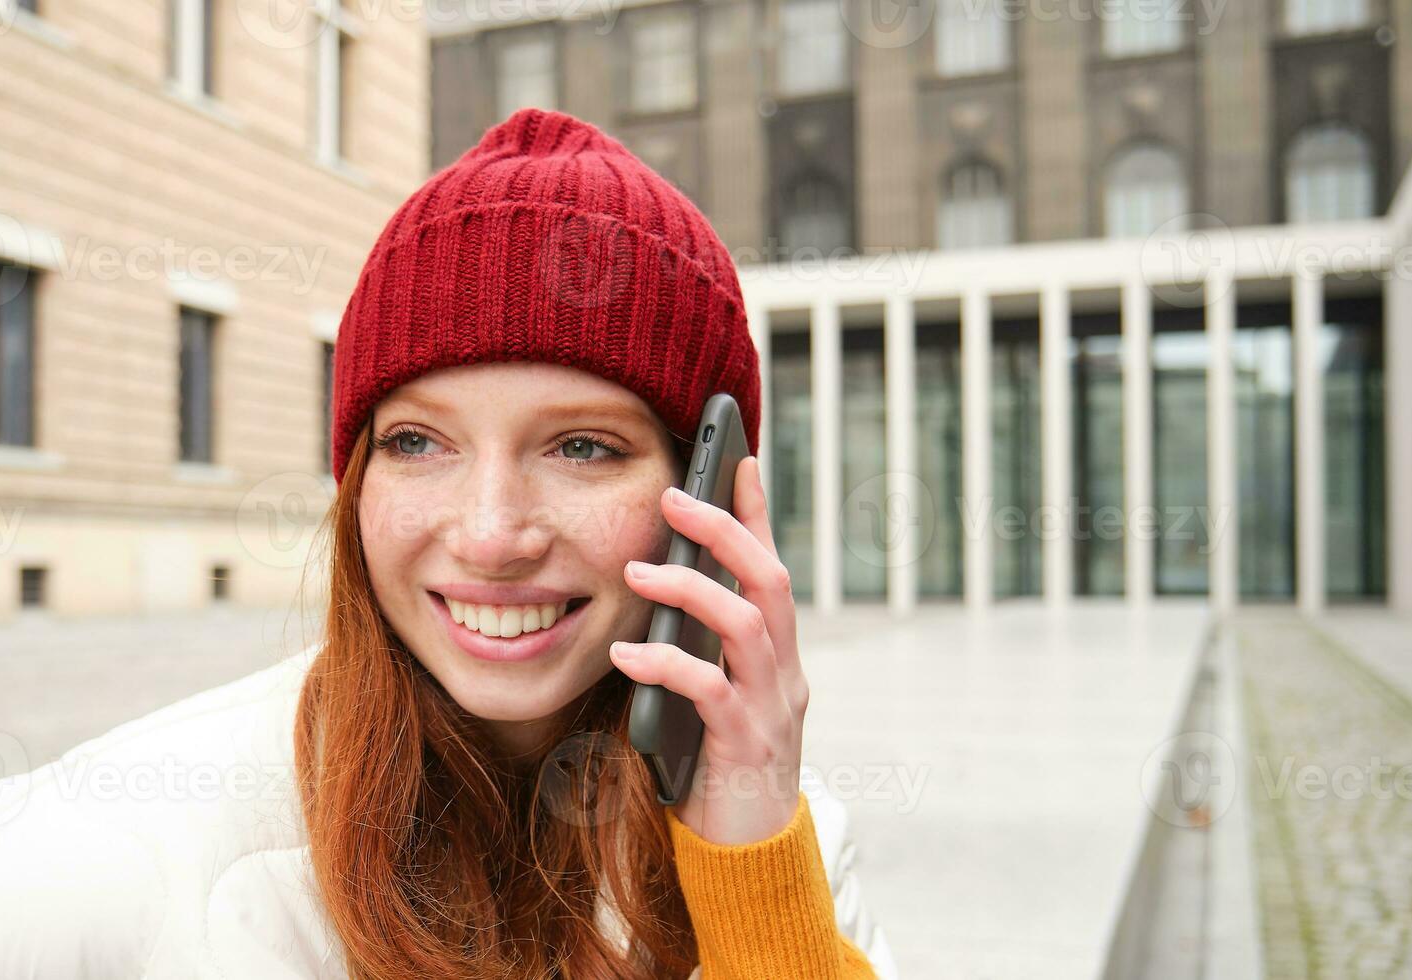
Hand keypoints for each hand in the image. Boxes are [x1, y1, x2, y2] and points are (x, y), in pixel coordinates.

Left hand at [610, 455, 809, 844]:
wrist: (749, 860)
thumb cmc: (717, 772)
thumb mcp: (709, 701)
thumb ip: (695, 652)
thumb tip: (652, 594)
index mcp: (776, 658)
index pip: (771, 569)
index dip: (756, 513)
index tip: (736, 459)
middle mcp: (785, 674)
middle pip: (769, 580)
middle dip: (725, 530)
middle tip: (675, 497)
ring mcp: (772, 709)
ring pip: (747, 624)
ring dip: (691, 588)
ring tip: (637, 570)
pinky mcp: (748, 747)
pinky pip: (711, 691)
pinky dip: (667, 664)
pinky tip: (626, 653)